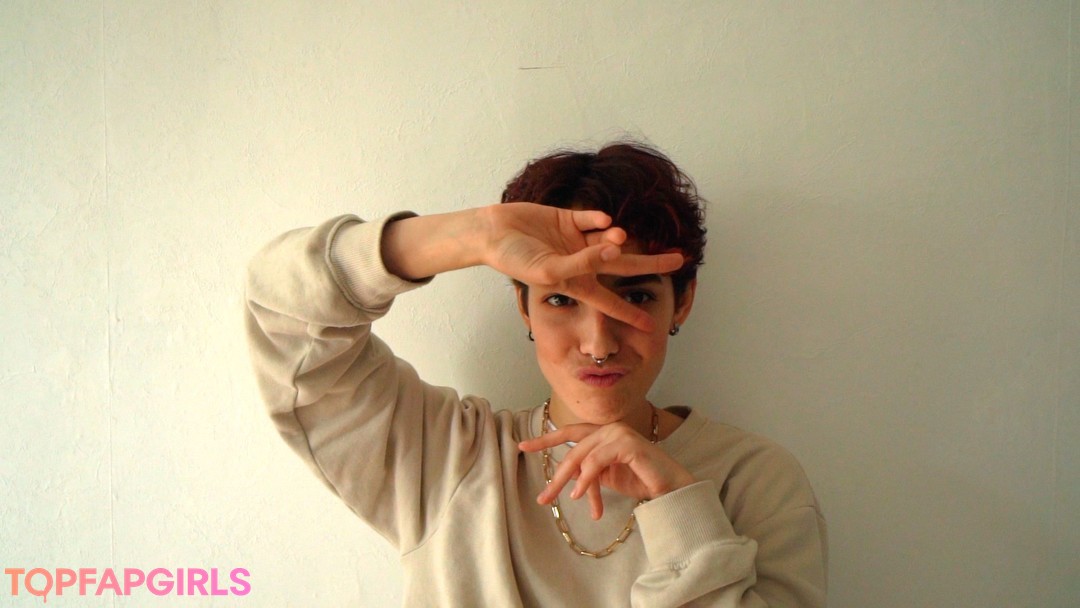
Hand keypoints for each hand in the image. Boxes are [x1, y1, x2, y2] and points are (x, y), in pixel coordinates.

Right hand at [481, 203, 684, 330]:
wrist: (491, 233)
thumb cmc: (515, 258)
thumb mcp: (551, 269)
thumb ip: (585, 261)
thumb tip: (617, 248)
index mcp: (576, 283)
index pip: (610, 300)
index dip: (630, 312)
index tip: (652, 324)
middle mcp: (581, 262)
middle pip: (623, 264)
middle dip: (650, 263)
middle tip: (678, 259)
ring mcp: (575, 240)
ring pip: (608, 237)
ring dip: (615, 237)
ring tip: (618, 237)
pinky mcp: (568, 218)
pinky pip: (591, 217)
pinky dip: (599, 218)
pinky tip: (601, 221)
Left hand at [518, 422, 695, 519]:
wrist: (670, 488)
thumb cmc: (641, 480)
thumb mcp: (607, 476)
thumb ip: (588, 470)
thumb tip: (568, 477)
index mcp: (603, 433)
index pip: (569, 432)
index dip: (545, 439)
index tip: (523, 446)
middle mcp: (609, 429)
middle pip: (572, 447)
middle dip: (557, 474)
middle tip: (543, 497)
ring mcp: (618, 434)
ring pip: (582, 455)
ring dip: (571, 481)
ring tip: (567, 499)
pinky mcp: (627, 444)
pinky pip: (596, 461)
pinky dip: (586, 478)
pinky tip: (580, 495)